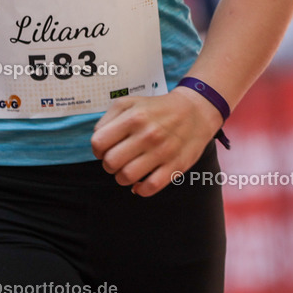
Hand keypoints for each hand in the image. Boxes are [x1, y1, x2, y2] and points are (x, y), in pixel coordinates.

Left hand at [90, 87, 222, 196]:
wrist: (194, 112)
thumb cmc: (156, 108)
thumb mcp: (130, 103)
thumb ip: (108, 118)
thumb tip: (98, 142)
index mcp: (133, 117)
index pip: (99, 142)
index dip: (97, 149)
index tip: (104, 149)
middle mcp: (147, 134)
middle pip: (111, 162)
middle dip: (108, 165)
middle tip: (116, 161)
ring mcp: (162, 151)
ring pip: (127, 177)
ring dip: (122, 177)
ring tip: (127, 170)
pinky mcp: (175, 166)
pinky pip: (150, 187)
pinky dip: (140, 189)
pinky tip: (140, 183)